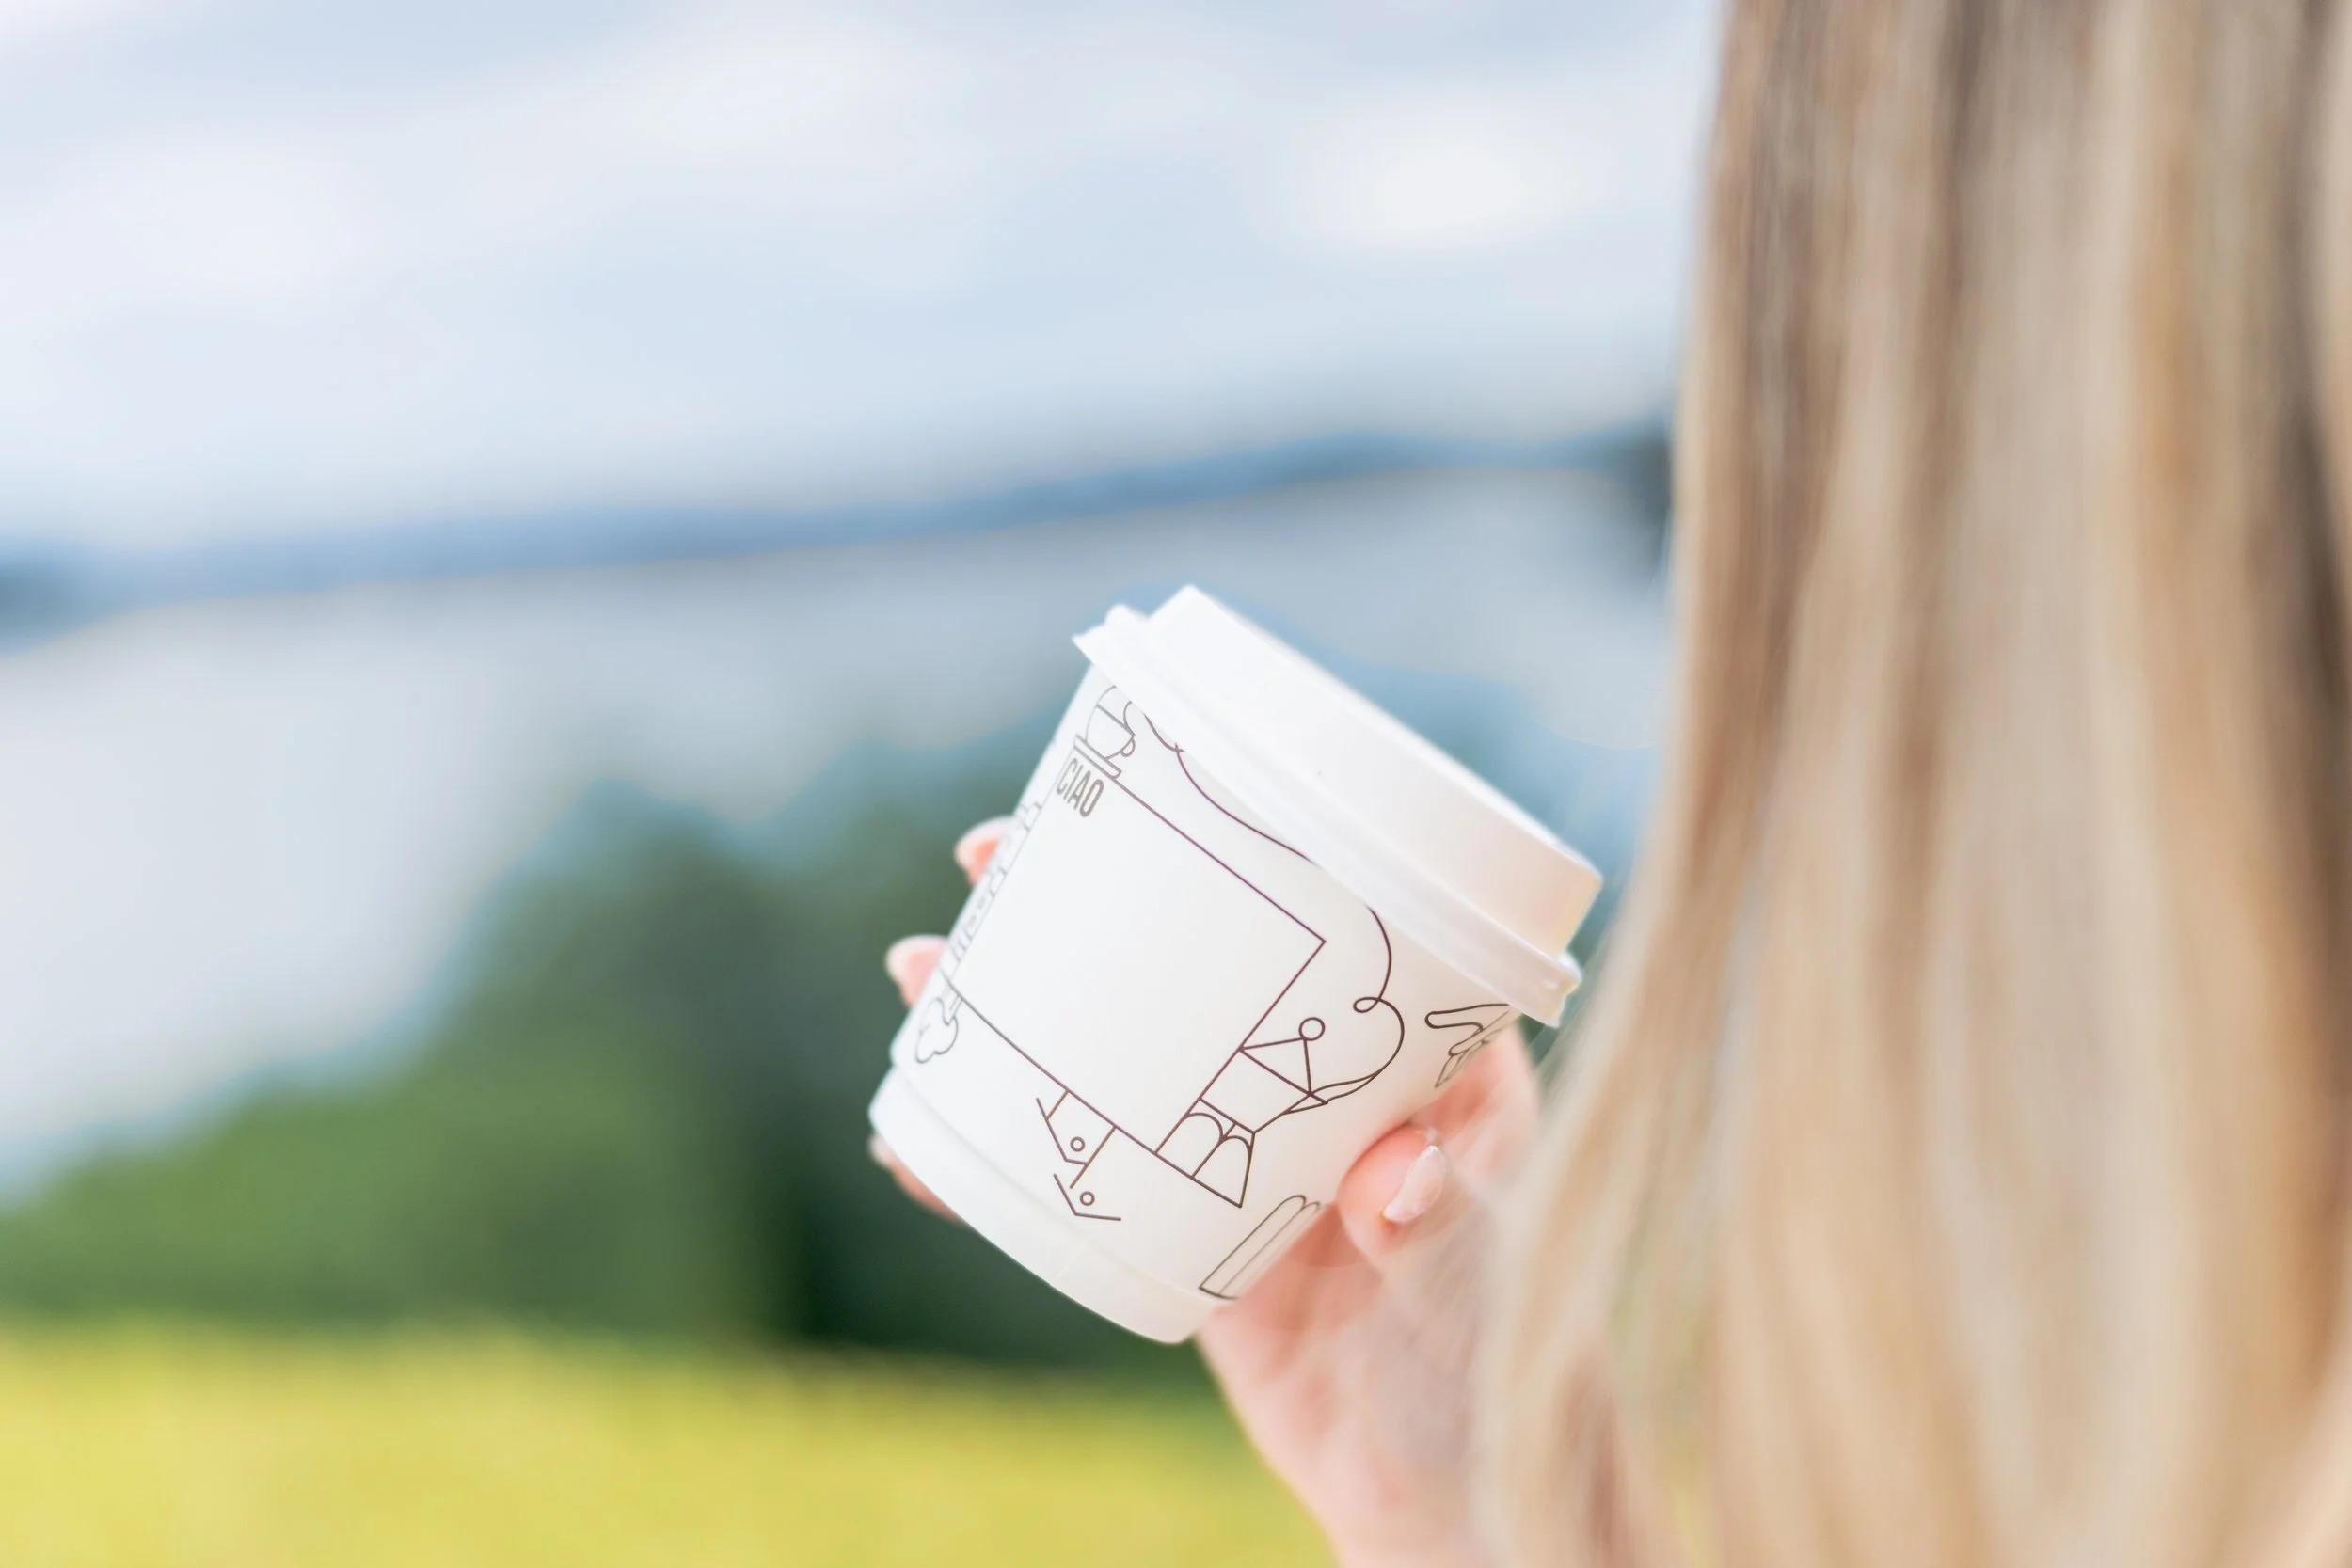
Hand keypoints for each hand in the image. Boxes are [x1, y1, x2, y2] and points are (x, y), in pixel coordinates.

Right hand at [876, 820, 1533, 1567]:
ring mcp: (1244, 1154)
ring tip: (921, 975)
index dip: (1228, 842)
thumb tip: (1384, 1180)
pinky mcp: (1189, 1234)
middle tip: (985, 866)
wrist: (1450, 1489)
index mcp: (1412, 1047)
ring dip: (1018, 1009)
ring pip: (1119, 1053)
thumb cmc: (1507, 1360)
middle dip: (1082, 905)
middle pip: (1195, 960)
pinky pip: (1084, 1176)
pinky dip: (999, 1162)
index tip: (1135, 805)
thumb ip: (1450, 1222)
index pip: (1322, 907)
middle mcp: (1319, 1082)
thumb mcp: (1490, 1274)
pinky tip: (917, 1147)